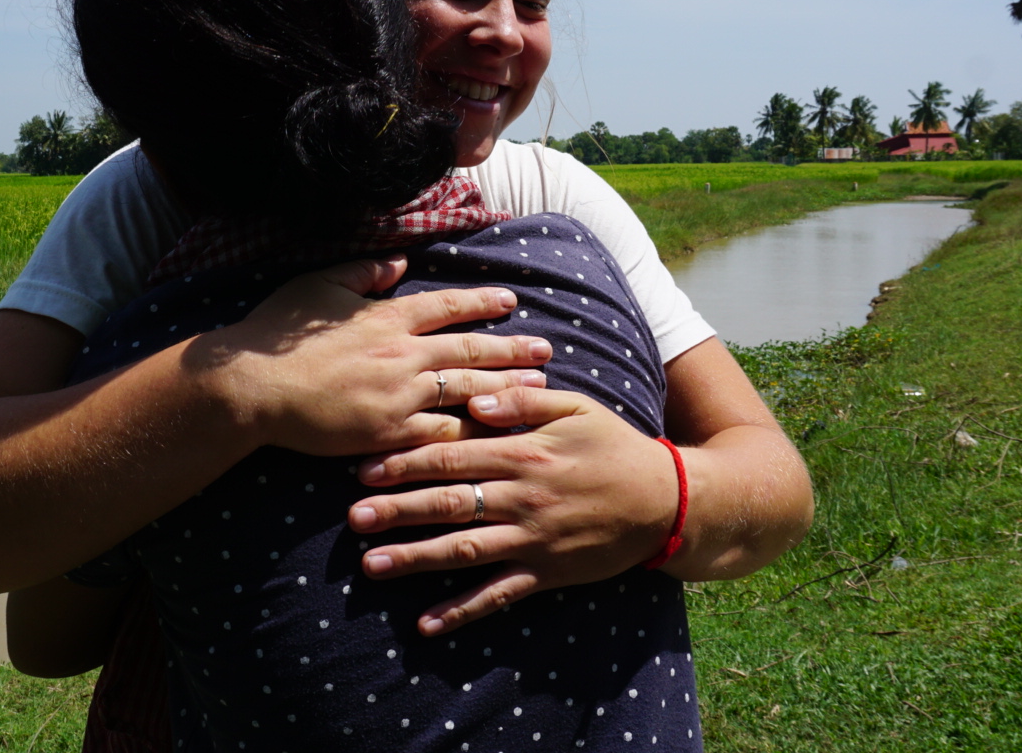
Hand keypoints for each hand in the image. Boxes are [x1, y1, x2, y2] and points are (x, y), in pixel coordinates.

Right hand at [188, 255, 553, 457]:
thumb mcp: (318, 286)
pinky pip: (441, 432)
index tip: (510, 302)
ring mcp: (399, 395)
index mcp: (386, 316)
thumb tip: (397, 264)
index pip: (446, 306)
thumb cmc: (277, 334)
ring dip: (506, 389)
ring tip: (538, 388)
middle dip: (512, 349)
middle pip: (470, 349)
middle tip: (546, 349)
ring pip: (466, 391)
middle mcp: (402, 353)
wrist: (253, 387)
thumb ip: (362, 274)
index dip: (481, 302)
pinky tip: (497, 434)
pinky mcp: (388, 432)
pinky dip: (472, 432)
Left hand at [345, 385, 679, 634]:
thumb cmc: (614, 446)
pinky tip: (426, 623)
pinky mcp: (547, 573)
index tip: (364, 467)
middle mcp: (524, 497)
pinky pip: (498, 595)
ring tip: (371, 565)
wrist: (668, 502)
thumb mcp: (577, 408)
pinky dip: (462, 610)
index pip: (454, 454)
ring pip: (465, 550)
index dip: (406, 460)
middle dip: (397, 509)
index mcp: (526, 452)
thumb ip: (524, 401)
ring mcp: (534, 539)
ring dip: (416, 558)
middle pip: (449, 502)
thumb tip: (474, 398)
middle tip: (353, 517)